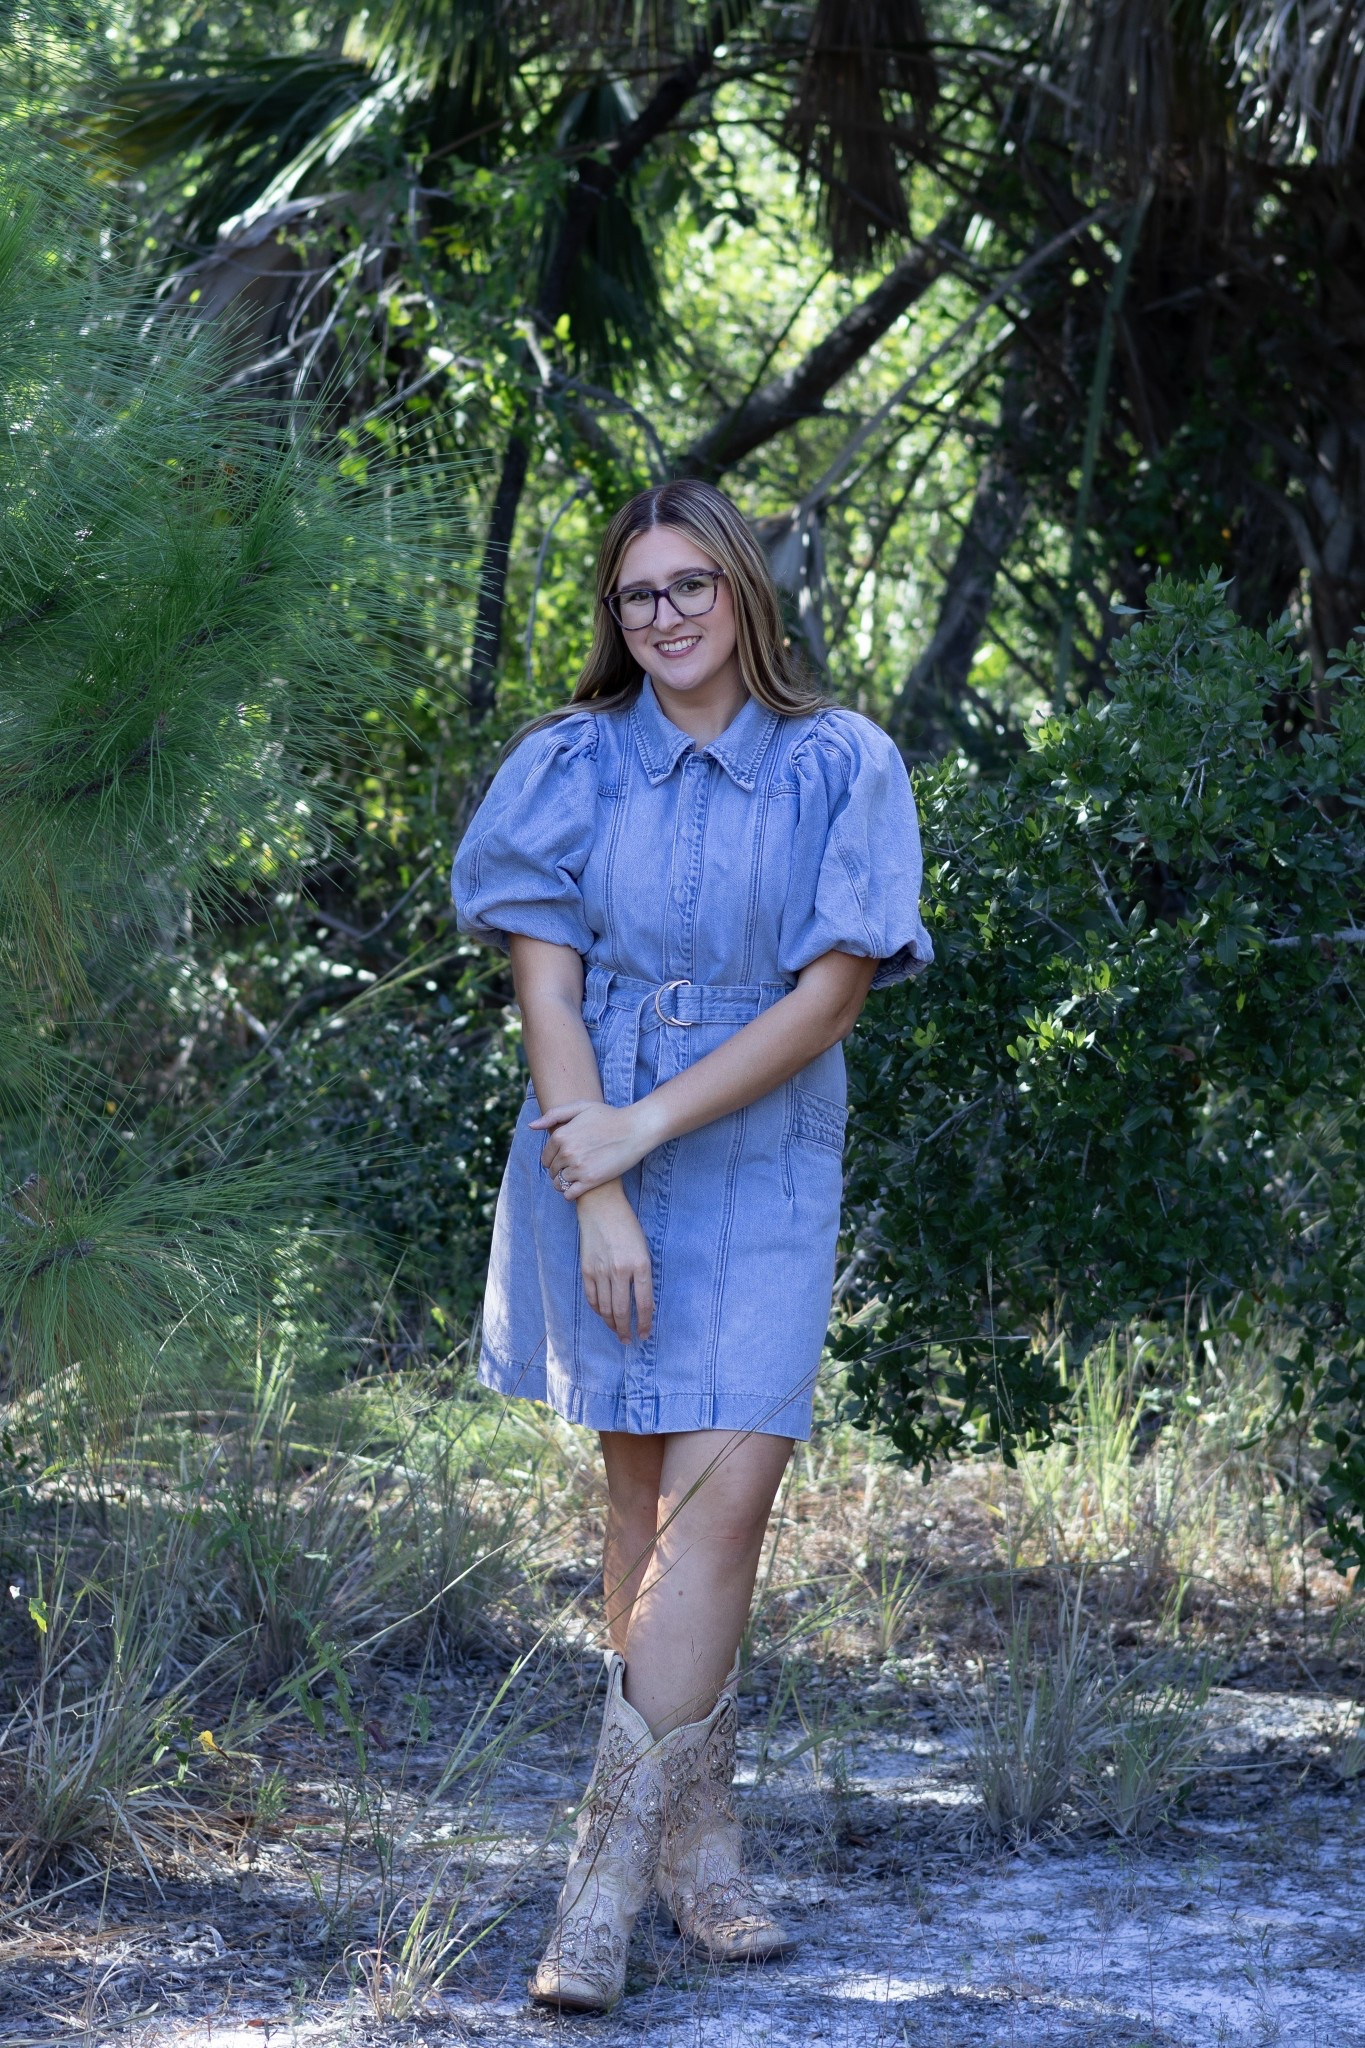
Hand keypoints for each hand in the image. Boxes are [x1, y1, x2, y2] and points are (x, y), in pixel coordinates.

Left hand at [531, 1098, 663, 1197]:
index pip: (545, 1157)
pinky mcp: (591, 1181)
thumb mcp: (581, 1107)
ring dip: (565, 1183)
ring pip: (559, 1183)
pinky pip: (569, 1194)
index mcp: (561, 1135)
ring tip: (577, 1178)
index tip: (564, 1159)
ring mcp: (578, 1168)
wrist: (635, 1129)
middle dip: (559, 1171)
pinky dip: (570, 1194)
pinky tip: (579, 1187)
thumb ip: (554, 1115)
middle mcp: (566, 1152)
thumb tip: (532, 1126)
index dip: (552, 1160)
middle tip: (573, 1168)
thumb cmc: (609, 1116)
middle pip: (552, 1171)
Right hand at [575, 1184, 653, 1341]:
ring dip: (611, 1324)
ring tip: (617, 1332)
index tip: (644, 1335)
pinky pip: (592, 1297)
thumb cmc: (627, 1226)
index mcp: (640, 1265)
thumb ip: (643, 1274)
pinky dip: (597, 1310)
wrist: (601, 1206)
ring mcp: (601, 1271)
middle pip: (622, 1310)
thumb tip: (642, 1302)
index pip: (644, 1303)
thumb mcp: (643, 1248)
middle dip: (626, 1330)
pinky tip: (603, 1315)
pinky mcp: (587, 1269)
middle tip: (628, 1341)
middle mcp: (620, 1271)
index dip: (644, 1323)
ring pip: (605, 1308)